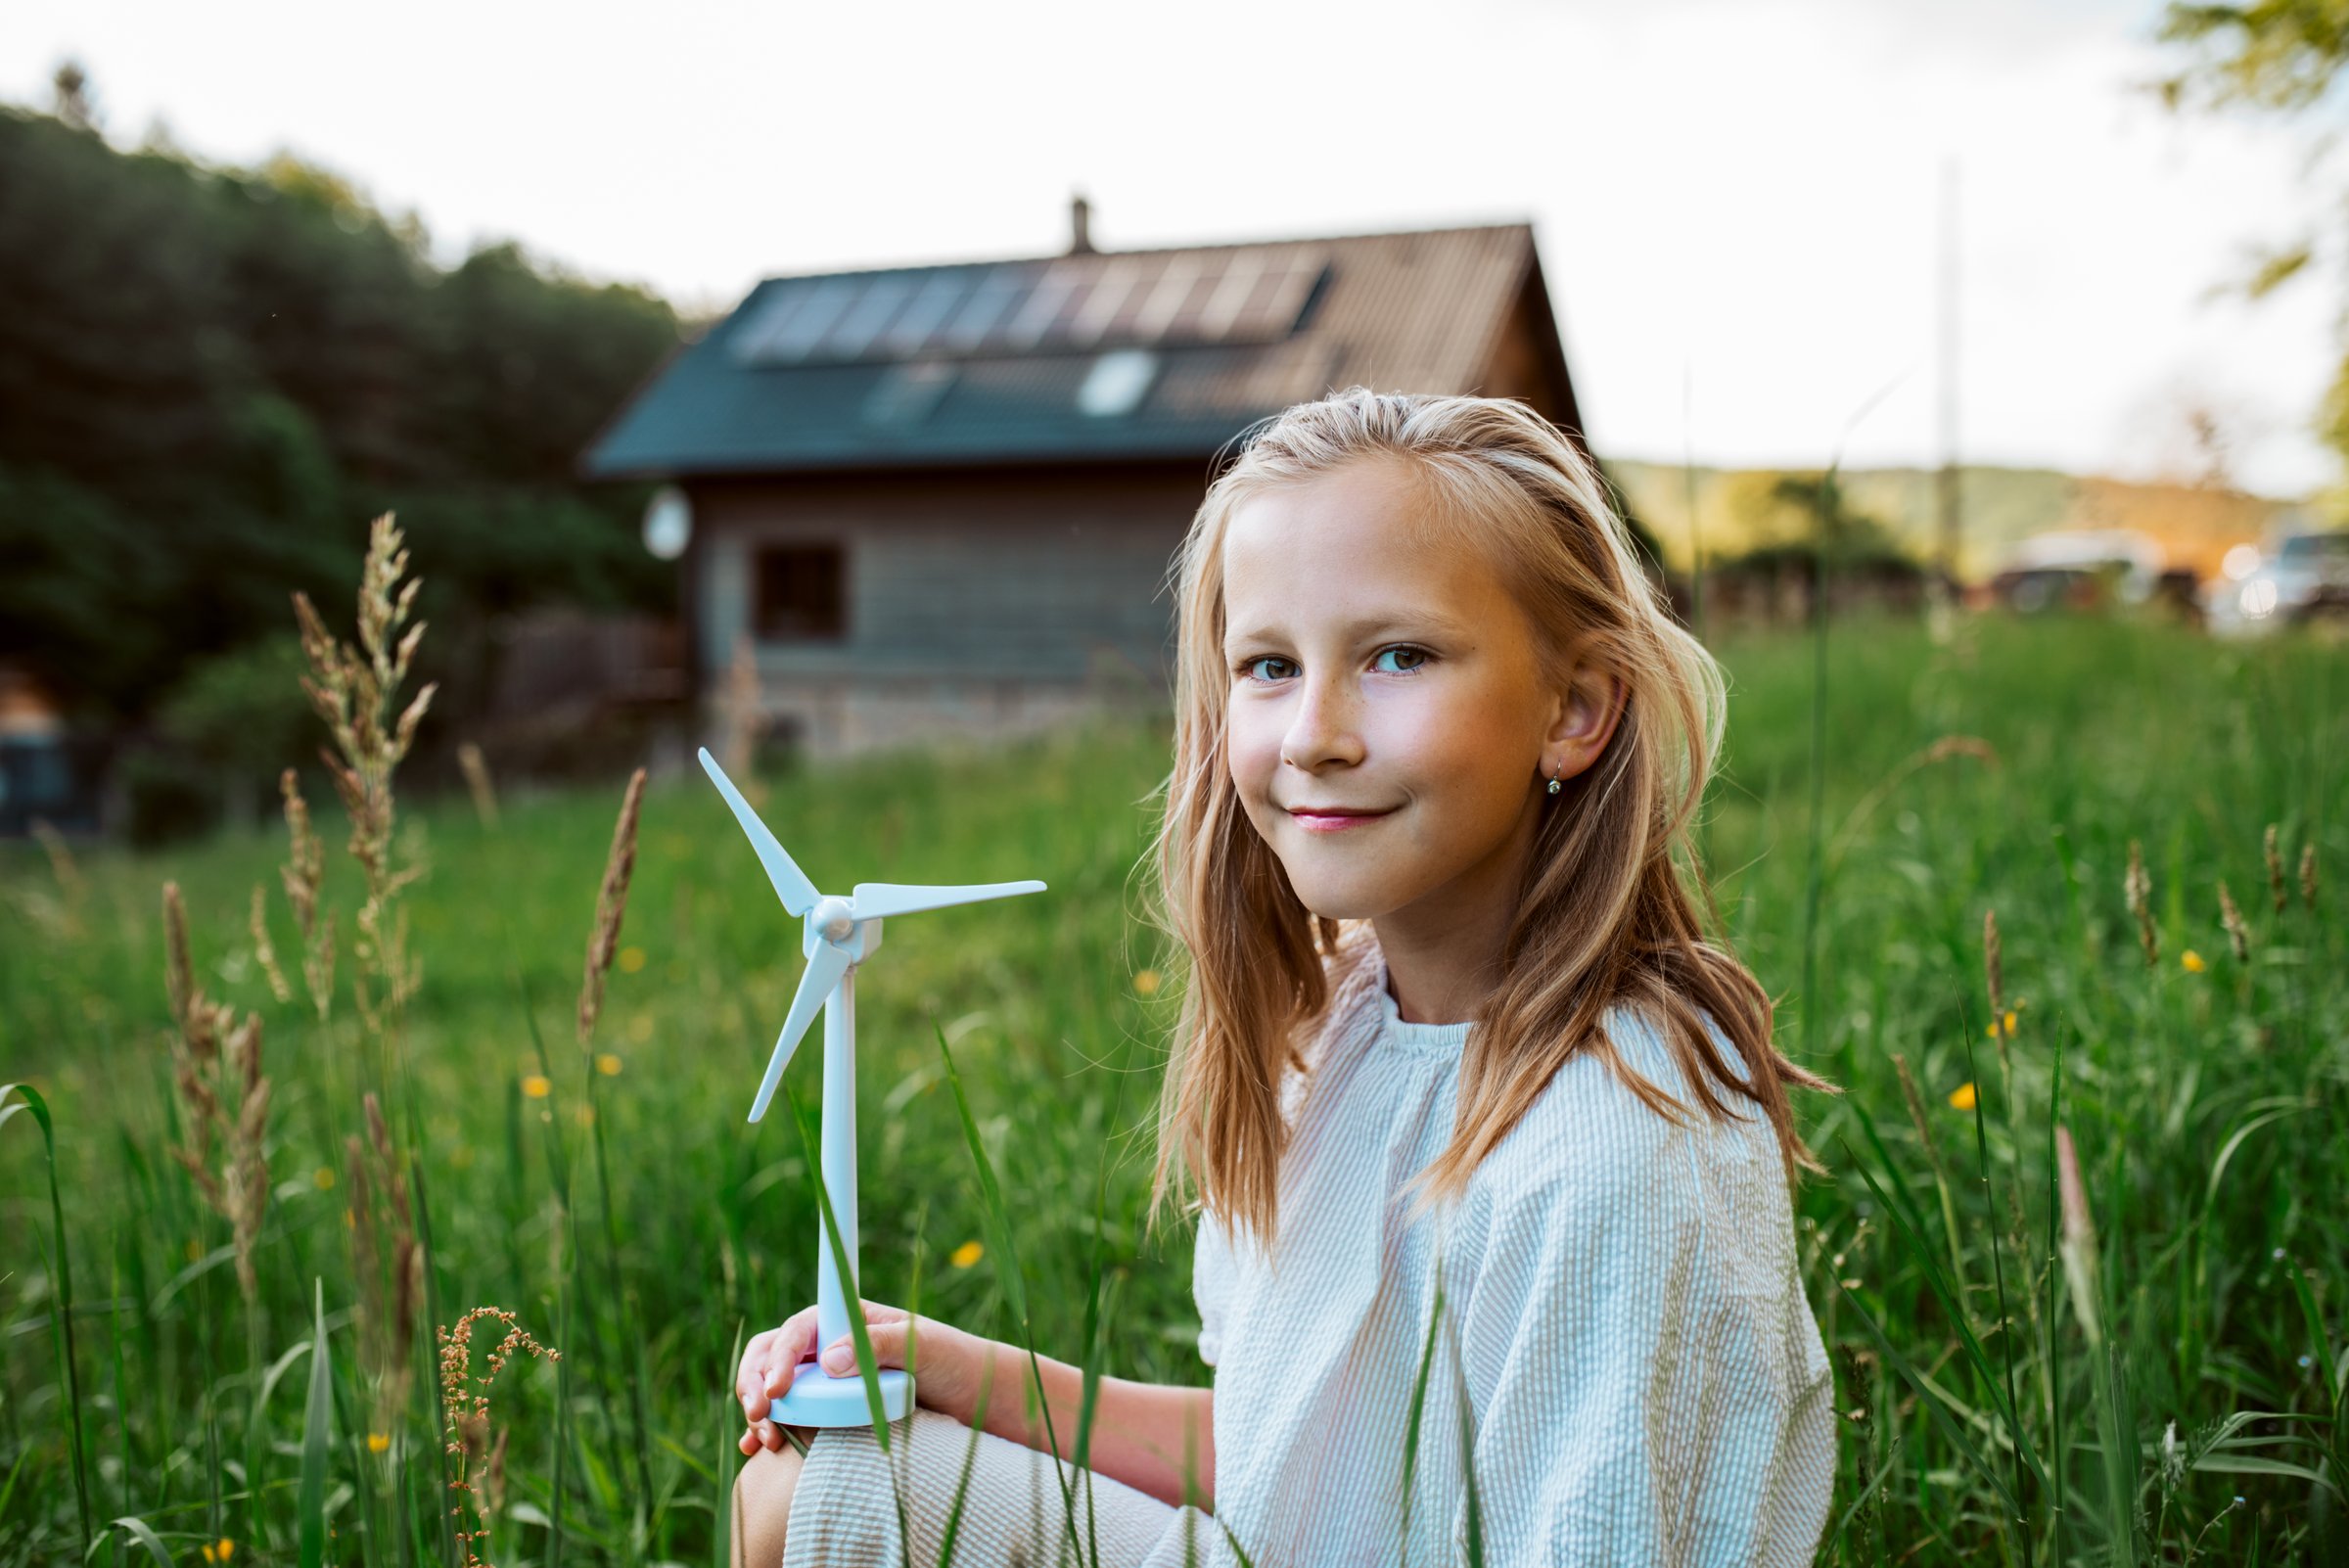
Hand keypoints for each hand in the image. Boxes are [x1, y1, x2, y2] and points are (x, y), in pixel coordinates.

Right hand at [734, 1298, 983, 1455]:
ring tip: (762, 1440)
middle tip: (759, 1414)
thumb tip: (829, 1359)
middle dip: (756, 1382)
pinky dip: (766, 1431)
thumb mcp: (922, 1346)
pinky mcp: (829, 1414)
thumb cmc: (952, 1361)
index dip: (778, 1355)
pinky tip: (755, 1450)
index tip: (776, 1388)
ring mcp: (826, 1383)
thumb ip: (878, 1345)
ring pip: (774, 1389)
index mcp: (846, 1321)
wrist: (975, 1399)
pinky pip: (788, 1419)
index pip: (798, 1329)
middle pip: (772, 1356)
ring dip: (759, 1411)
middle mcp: (829, 1349)